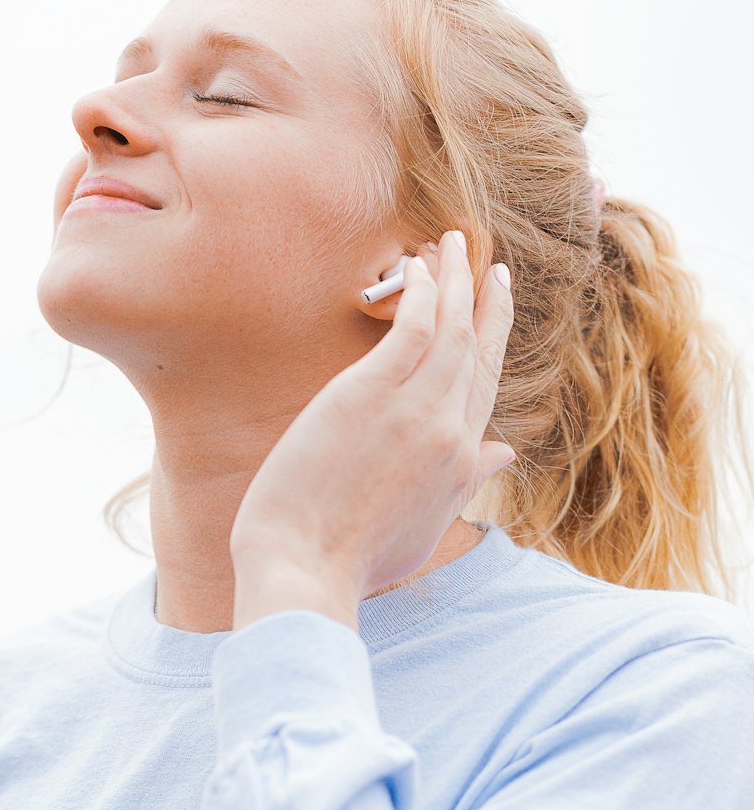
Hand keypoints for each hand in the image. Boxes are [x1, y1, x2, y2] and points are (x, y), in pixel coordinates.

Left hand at [229, 231, 515, 612]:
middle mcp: (450, 432)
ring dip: (455, 281)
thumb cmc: (352, 555)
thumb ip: (466, 482)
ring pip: (450, 330)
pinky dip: (422, 294)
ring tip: (451, 241)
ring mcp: (416, 411)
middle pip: (477, 351)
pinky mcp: (372, 394)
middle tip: (489, 264)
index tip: (494, 305)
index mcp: (459, 462)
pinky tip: (418, 267)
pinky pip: (413, 329)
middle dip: (485, 302)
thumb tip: (503, 453)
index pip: (485, 386)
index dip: (493, 340)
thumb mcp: (426, 526)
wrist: (306, 568)